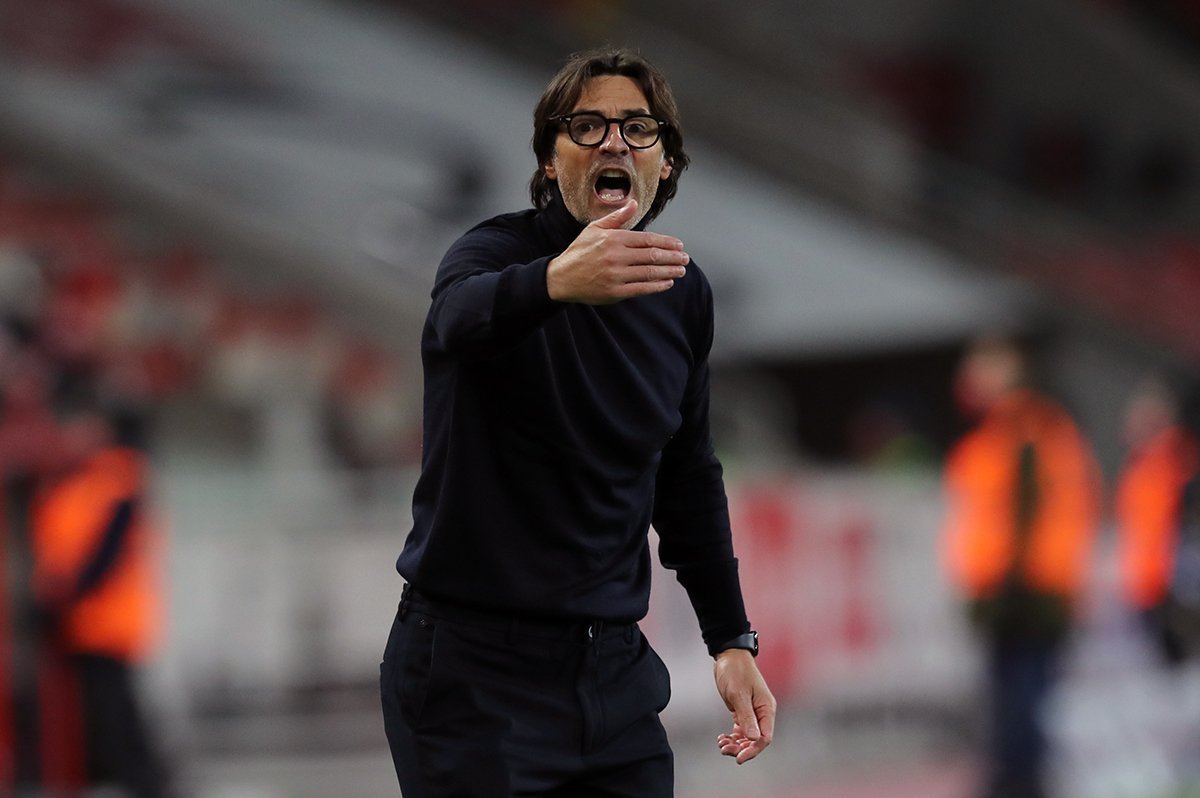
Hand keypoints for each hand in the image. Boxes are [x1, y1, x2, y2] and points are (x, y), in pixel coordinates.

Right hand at [546, 199, 688, 304]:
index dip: (666, 242)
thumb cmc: (580, 251)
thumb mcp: (595, 229)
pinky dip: (657, 286)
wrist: (562, 277)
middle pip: (652, 255)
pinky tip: (667, 283)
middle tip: (685, 259)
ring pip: (649, 272)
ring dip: (669, 271)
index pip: (647, 239)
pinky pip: (641, 288)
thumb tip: (634, 203)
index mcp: (613, 239)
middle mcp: (616, 256)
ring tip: (681, 271)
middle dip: (672, 257)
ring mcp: (616, 275)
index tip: (679, 245)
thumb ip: (617, 217)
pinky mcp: (614, 292)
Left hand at [713, 648, 775, 763]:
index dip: (753, 750)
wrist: (729, 655)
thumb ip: (746, 717)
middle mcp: (762, 712)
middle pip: (756, 740)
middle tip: (724, 750)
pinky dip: (732, 736)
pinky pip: (741, 729)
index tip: (739, 758)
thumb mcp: (738, 694)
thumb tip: (754, 739)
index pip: (765, 737)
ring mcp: (753, 712)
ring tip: (721, 744)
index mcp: (766, 709)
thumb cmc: (735, 671)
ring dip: (736, 744)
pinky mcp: (743, 710)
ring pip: (747, 736)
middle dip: (741, 748)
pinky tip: (722, 738)